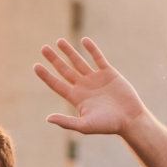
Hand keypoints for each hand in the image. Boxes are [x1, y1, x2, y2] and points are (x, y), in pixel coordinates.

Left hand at [34, 37, 150, 136]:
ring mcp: (95, 79)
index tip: (35, 66)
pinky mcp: (108, 73)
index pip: (57, 84)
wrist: (130, 120)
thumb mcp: (85, 125)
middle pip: (65, 70)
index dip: (46, 75)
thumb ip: (66, 122)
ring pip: (79, 62)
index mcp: (76, 98)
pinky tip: (83, 40)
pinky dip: (91, 49)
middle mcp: (83, 87)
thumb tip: (48, 119)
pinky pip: (98, 58)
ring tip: (59, 41)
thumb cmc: (108, 125)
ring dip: (69, 51)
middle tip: (43, 48)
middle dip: (54, 59)